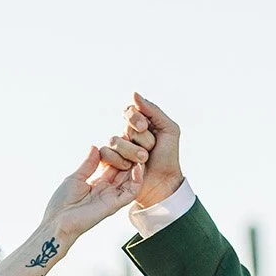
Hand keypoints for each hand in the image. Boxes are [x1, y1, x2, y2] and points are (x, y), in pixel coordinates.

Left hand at [44, 147, 141, 243]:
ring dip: (137, 166)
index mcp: (97, 182)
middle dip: (129, 157)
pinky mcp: (114, 205)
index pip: (113, 165)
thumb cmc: (62, 202)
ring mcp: (112, 197)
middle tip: (135, 143)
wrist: (58, 222)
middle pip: (124, 171)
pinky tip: (137, 167)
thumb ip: (88, 164)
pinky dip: (137, 180)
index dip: (118, 153)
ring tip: (140, 153)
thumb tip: (95, 146)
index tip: (122, 140)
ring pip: (132, 180)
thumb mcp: (76, 177)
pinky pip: (132, 192)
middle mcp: (107, 189)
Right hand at [100, 93, 182, 208]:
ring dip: (133, 152)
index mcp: (141, 124)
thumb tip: (133, 94)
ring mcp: (118, 148)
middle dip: (142, 139)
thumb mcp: (169, 129)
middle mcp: (128, 134)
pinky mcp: (111, 162)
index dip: (135, 117)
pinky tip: (130, 167)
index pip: (129, 110)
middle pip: (125, 127)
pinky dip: (120, 160)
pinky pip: (106, 153)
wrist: (164, 182)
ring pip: (115, 140)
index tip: (146, 127)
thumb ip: (153, 110)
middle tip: (151, 149)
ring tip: (144, 161)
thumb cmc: (168, 156)